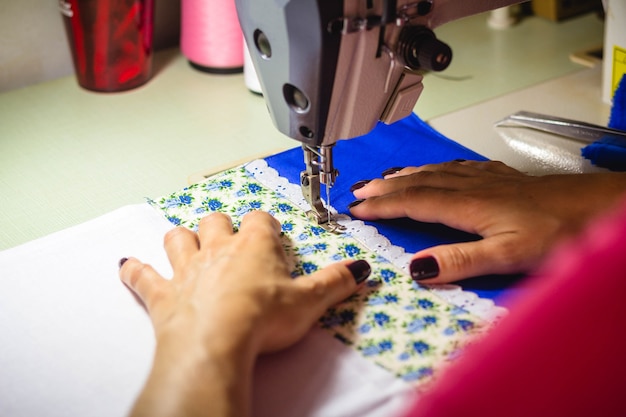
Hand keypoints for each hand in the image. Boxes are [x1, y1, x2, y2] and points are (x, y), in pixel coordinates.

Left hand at [119, 211, 369, 416]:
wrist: (217, 342)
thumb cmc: (262, 318)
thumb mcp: (310, 301)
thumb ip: (337, 282)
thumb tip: (361, 268)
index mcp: (254, 245)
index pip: (261, 219)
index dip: (266, 225)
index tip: (271, 234)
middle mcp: (217, 250)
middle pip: (215, 221)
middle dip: (222, 226)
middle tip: (230, 238)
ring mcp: (187, 270)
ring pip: (178, 238)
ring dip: (182, 239)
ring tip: (187, 242)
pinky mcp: (163, 295)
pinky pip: (142, 277)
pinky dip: (134, 271)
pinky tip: (127, 266)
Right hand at [349, 160, 625, 283]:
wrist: (599, 206)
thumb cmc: (560, 231)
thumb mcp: (508, 255)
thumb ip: (460, 261)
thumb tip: (416, 268)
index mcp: (467, 205)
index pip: (413, 202)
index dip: (382, 204)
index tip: (356, 208)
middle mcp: (472, 186)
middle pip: (418, 182)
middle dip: (384, 186)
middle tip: (357, 190)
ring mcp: (487, 179)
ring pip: (435, 172)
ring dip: (405, 174)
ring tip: (383, 177)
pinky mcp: (501, 177)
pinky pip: (456, 168)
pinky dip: (435, 168)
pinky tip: (437, 169)